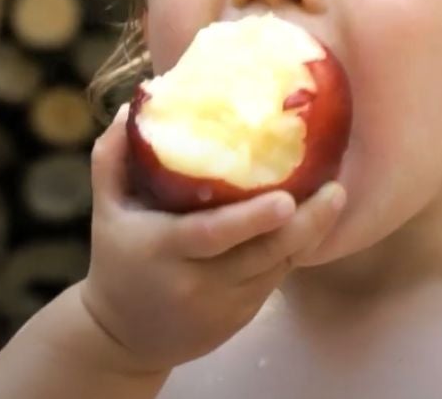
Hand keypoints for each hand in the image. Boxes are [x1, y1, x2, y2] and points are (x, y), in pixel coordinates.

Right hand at [79, 103, 345, 373]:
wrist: (123, 335)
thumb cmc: (116, 258)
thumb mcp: (106, 208)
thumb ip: (112, 158)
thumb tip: (134, 106)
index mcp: (163, 250)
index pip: (211, 235)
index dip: (251, 219)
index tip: (286, 199)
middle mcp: (198, 281)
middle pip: (261, 253)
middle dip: (305, 224)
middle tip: (335, 189)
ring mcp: (224, 304)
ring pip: (277, 266)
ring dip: (309, 233)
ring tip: (333, 196)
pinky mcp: (242, 316)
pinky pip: (275, 279)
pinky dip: (294, 250)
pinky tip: (310, 222)